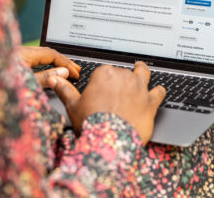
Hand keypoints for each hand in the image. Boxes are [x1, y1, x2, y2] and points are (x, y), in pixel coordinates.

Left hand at [20, 46, 80, 87]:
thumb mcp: (25, 83)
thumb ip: (45, 77)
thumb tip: (64, 72)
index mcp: (24, 54)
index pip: (51, 54)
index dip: (65, 64)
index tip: (75, 73)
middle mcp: (21, 51)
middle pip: (47, 52)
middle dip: (63, 61)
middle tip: (76, 70)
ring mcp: (16, 54)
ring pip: (41, 54)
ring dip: (55, 61)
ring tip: (66, 68)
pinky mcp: (13, 59)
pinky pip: (34, 57)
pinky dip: (45, 62)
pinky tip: (48, 67)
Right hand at [47, 61, 165, 143]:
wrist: (110, 143)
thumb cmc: (90, 124)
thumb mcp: (73, 106)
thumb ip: (64, 89)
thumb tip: (53, 79)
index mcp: (104, 74)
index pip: (104, 71)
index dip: (101, 81)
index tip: (99, 90)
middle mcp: (124, 77)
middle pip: (123, 72)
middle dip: (120, 79)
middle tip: (115, 92)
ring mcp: (139, 88)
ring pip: (143, 74)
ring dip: (142, 72)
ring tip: (141, 70)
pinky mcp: (151, 102)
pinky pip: (159, 91)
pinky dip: (159, 91)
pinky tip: (158, 92)